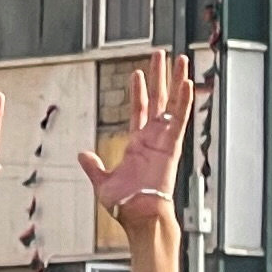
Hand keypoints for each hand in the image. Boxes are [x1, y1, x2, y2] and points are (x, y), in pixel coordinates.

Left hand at [77, 53, 196, 232]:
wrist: (138, 216)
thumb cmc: (125, 205)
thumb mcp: (102, 181)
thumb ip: (94, 166)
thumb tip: (83, 155)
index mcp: (137, 145)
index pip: (140, 111)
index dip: (139, 91)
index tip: (137, 73)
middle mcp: (153, 139)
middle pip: (159, 100)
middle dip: (160, 77)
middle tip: (162, 55)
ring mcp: (164, 140)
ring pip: (172, 103)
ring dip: (177, 81)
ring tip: (181, 59)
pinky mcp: (171, 145)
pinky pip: (179, 119)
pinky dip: (184, 101)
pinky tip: (188, 83)